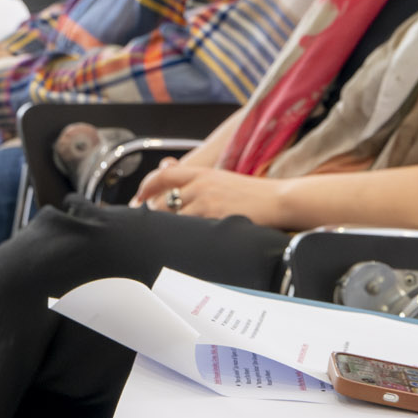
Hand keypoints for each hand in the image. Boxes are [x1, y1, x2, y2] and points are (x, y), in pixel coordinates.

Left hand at [131, 158, 290, 225]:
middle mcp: (200, 185)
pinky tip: (187, 243)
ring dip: (168, 228)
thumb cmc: (255, 193)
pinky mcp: (214, 219)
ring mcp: (206, 203)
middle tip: (150, 226)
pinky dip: (183, 237)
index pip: (162, 176)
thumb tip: (175, 181)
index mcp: (202, 173)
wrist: (279, 199)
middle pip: (161, 201)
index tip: (138, 199)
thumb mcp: (223, 179)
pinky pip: (189, 230)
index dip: (145, 187)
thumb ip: (198, 182)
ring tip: (171, 238)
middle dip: (152, 215)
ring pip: (172, 218)